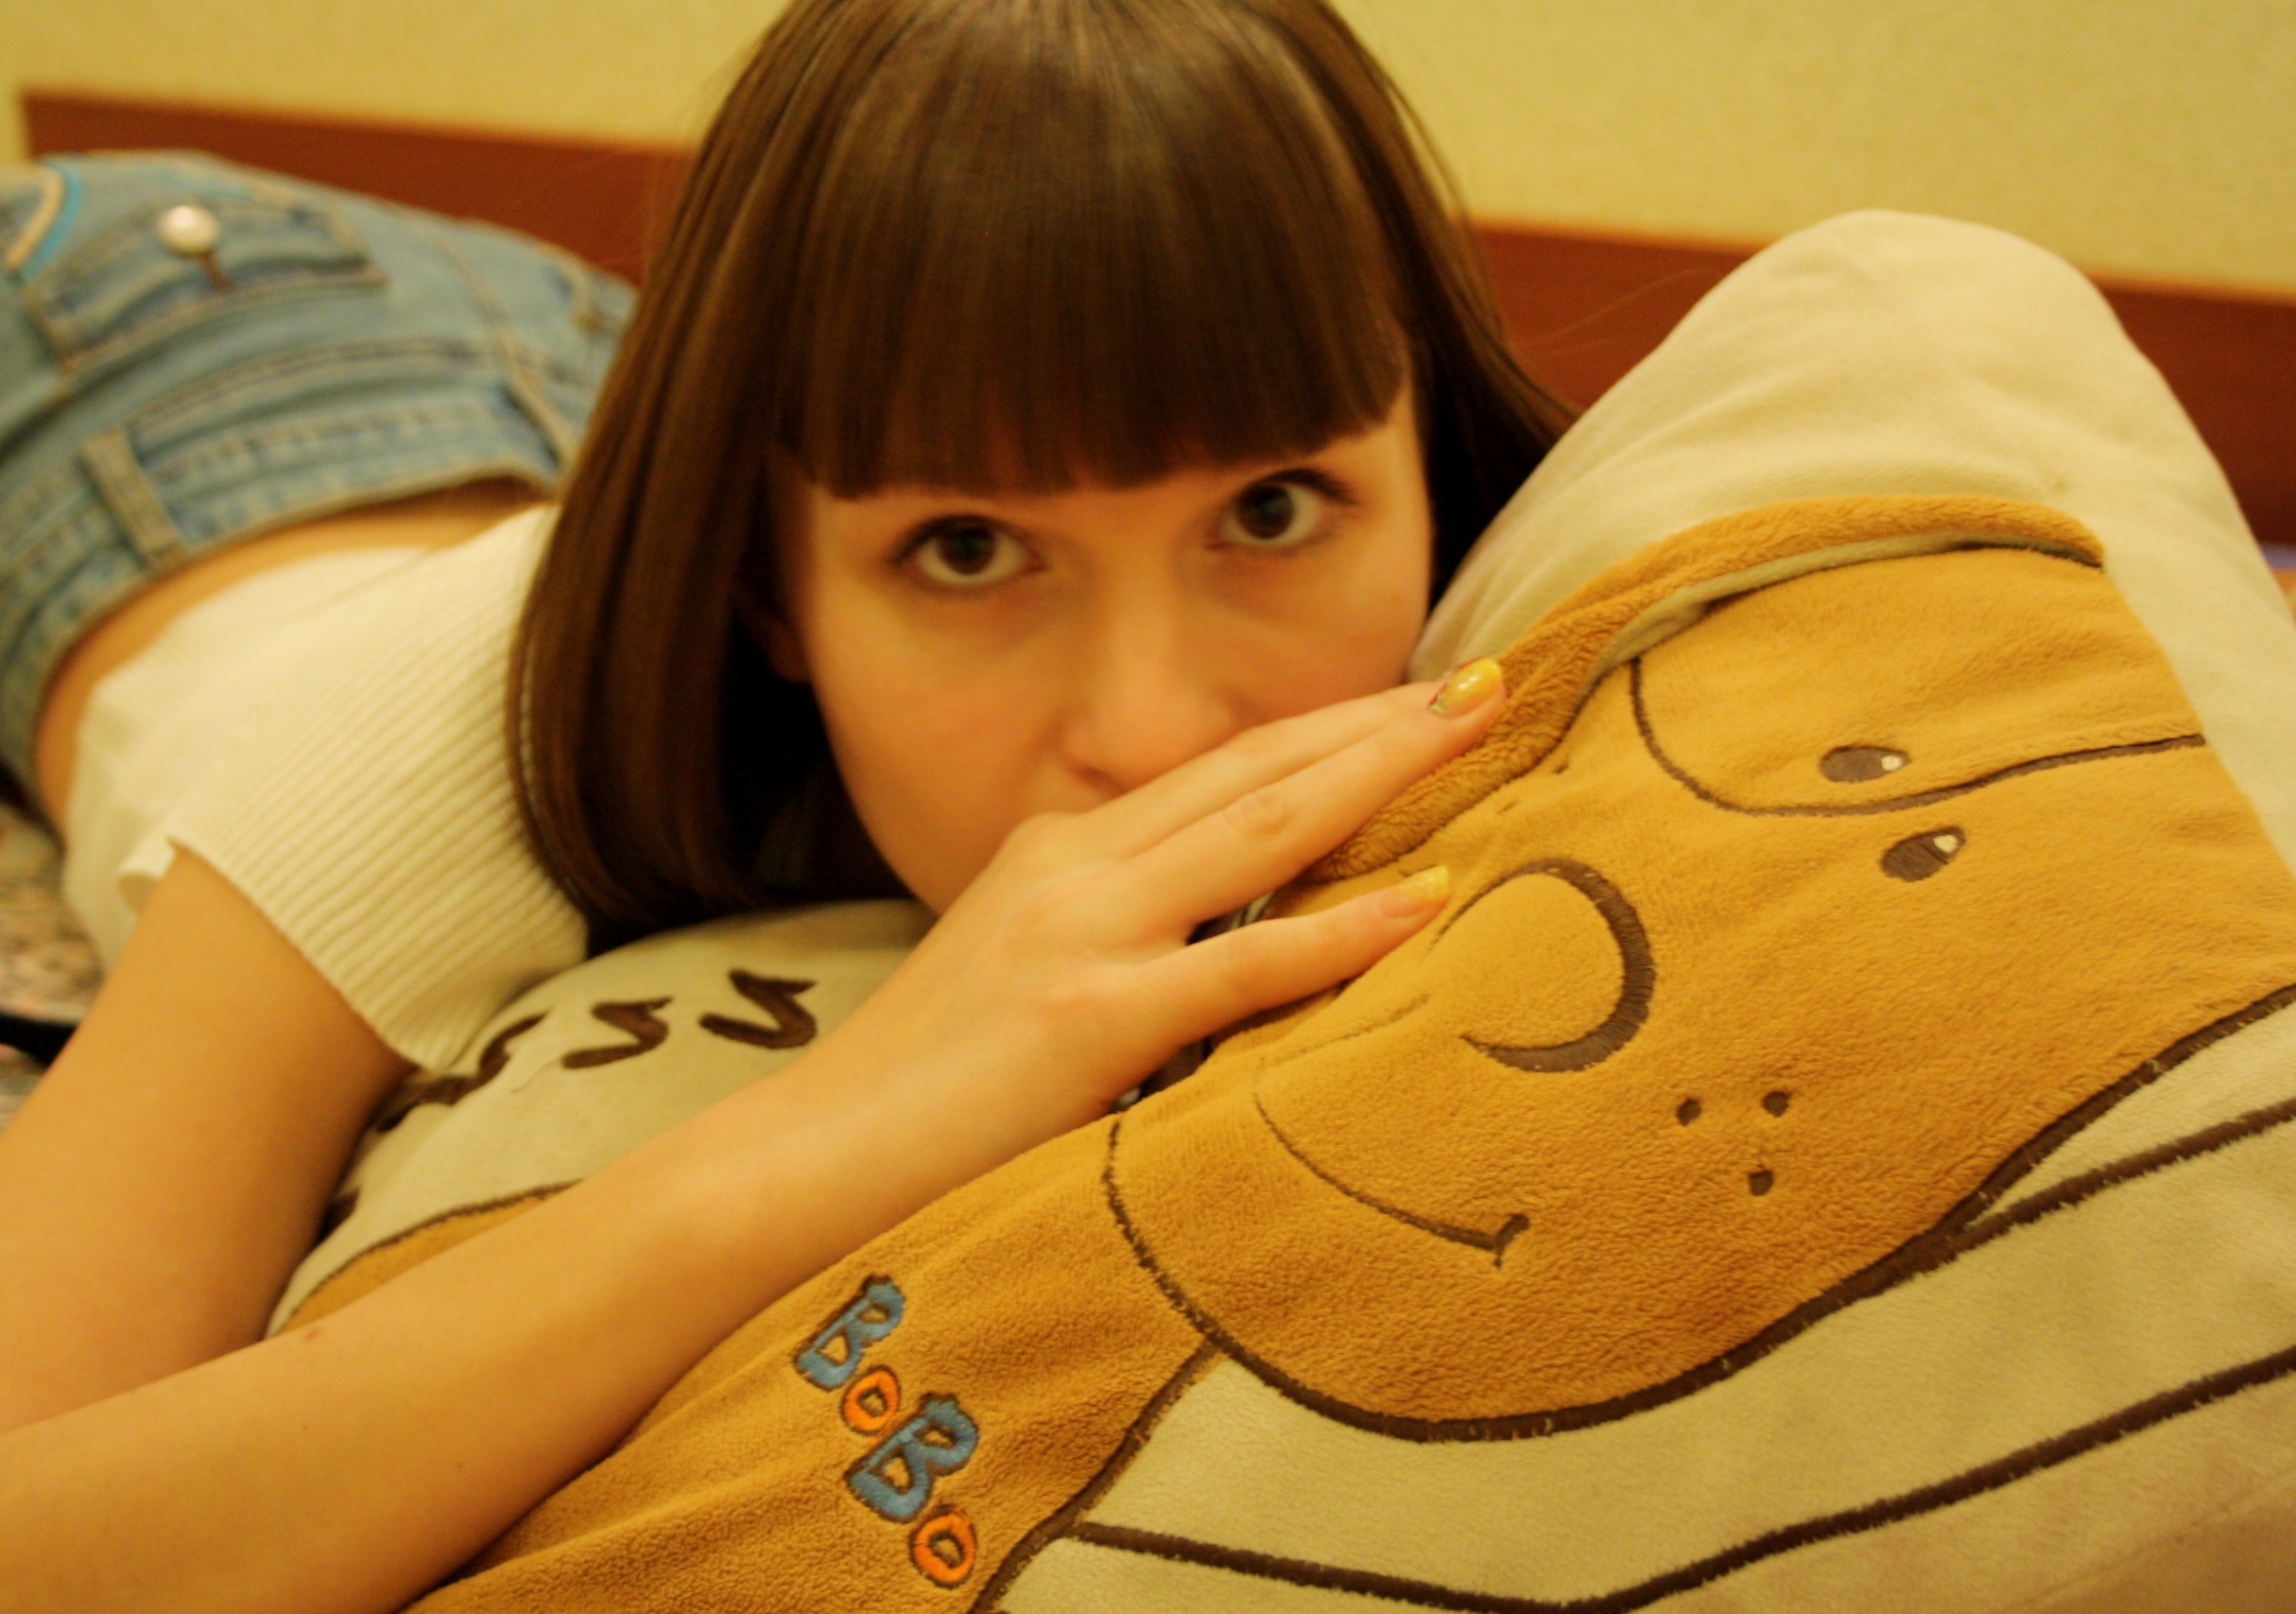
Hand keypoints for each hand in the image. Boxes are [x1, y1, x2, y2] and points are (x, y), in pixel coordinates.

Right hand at [822, 659, 1507, 1171]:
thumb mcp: (1023, 973)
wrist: (805, 1160)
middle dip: (1378, 720)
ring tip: (1476, 730)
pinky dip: (1341, 929)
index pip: (1225, 766)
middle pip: (1258, 768)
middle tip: (1489, 679)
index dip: (1332, 725)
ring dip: (1380, 772)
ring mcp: (1080, 931)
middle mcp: (1075, 863)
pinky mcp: (1087, 1018)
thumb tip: (1229, 935)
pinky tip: (1424, 899)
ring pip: (1262, 829)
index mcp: (1061, 848)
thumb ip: (1116, 936)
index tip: (1424, 696)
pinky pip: (1242, 962)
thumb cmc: (923, 1089)